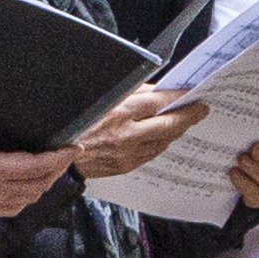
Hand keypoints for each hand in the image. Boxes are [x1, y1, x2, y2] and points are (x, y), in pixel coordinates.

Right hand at [69, 87, 212, 180]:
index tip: (191, 94)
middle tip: (200, 109)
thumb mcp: (102, 97)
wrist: (58, 153)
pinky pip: (152, 153)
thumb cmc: (77, 121)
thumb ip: (129, 93)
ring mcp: (128, 153)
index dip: (178, 97)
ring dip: (176, 130)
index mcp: (119, 112)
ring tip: (182, 120)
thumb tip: (155, 91)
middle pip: (169, 124)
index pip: (159, 101)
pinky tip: (162, 136)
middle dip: (188, 116)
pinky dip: (161, 142)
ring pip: (164, 141)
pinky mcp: (126, 166)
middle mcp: (126, 134)